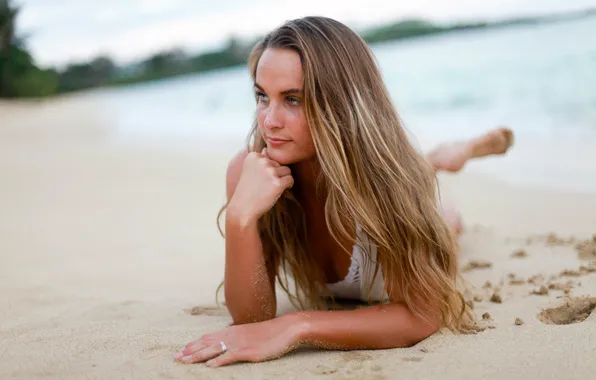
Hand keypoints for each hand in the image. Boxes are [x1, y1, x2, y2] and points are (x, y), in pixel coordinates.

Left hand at [174, 315, 304, 366]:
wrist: (287, 329)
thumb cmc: (270, 333)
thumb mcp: (250, 334)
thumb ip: (237, 337)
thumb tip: (227, 341)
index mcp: (232, 331)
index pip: (208, 337)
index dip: (194, 344)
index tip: (181, 350)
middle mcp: (233, 336)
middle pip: (206, 343)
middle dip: (190, 350)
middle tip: (175, 357)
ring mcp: (240, 343)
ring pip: (214, 349)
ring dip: (197, 355)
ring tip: (184, 361)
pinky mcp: (249, 352)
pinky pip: (230, 356)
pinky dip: (219, 361)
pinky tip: (209, 366)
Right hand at [228, 148, 293, 222]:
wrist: (243, 208)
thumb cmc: (247, 190)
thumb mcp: (250, 171)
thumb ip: (259, 159)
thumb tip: (266, 149)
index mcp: (253, 156)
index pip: (271, 158)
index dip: (268, 169)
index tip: (260, 179)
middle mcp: (262, 161)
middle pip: (280, 164)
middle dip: (276, 174)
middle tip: (265, 186)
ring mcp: (270, 172)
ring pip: (287, 171)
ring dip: (283, 179)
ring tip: (271, 188)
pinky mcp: (277, 183)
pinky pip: (290, 179)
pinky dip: (288, 185)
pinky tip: (279, 191)